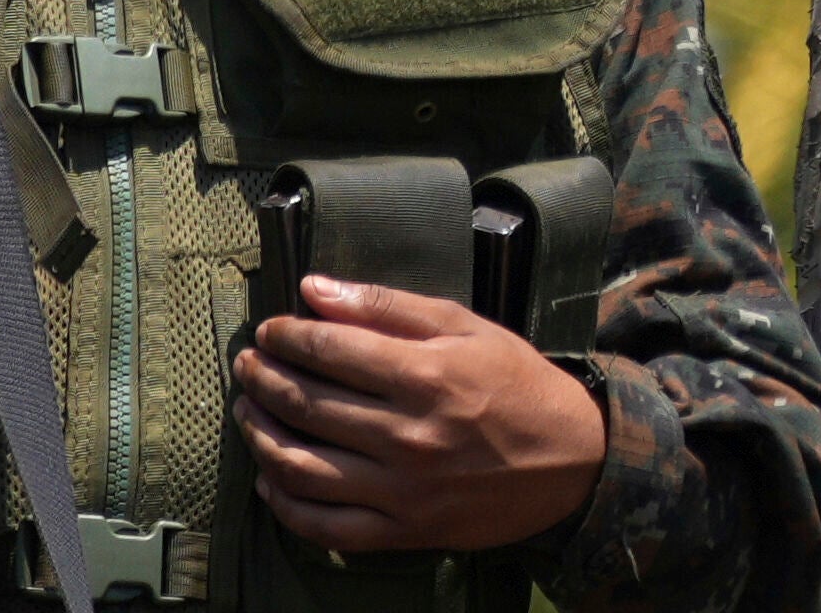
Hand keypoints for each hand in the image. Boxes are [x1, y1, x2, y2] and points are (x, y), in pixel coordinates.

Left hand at [230, 283, 613, 556]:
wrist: (573, 461)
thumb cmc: (518, 384)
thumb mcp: (469, 328)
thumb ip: (390, 307)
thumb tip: (316, 288)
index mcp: (428, 376)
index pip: (332, 350)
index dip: (289, 336)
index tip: (270, 329)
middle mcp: (408, 434)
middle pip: (308, 405)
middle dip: (264, 378)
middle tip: (247, 364)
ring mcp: (401, 489)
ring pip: (301, 466)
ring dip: (260, 436)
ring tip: (248, 412)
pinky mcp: (401, 531)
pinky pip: (322, 525)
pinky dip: (284, 503)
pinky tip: (270, 477)